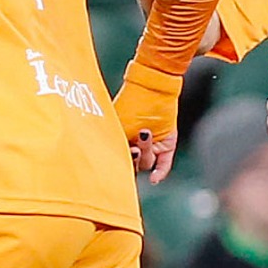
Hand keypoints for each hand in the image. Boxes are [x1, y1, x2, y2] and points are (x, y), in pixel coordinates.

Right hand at [114, 61, 183, 183]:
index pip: (119, 159)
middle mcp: (136, 144)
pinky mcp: (167, 144)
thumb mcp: (118, 124)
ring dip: (146, 150)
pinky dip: (160, 173)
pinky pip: (164, 165)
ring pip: (148, 162)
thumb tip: (100, 161)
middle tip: (133, 148)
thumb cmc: (131, 103)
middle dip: (133, 159)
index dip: (119, 161)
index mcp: (122, 139)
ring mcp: (153, 146)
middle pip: (133, 164)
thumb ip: (111, 143)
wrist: (153, 87)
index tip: (122, 152)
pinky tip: (154, 179)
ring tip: (145, 132)